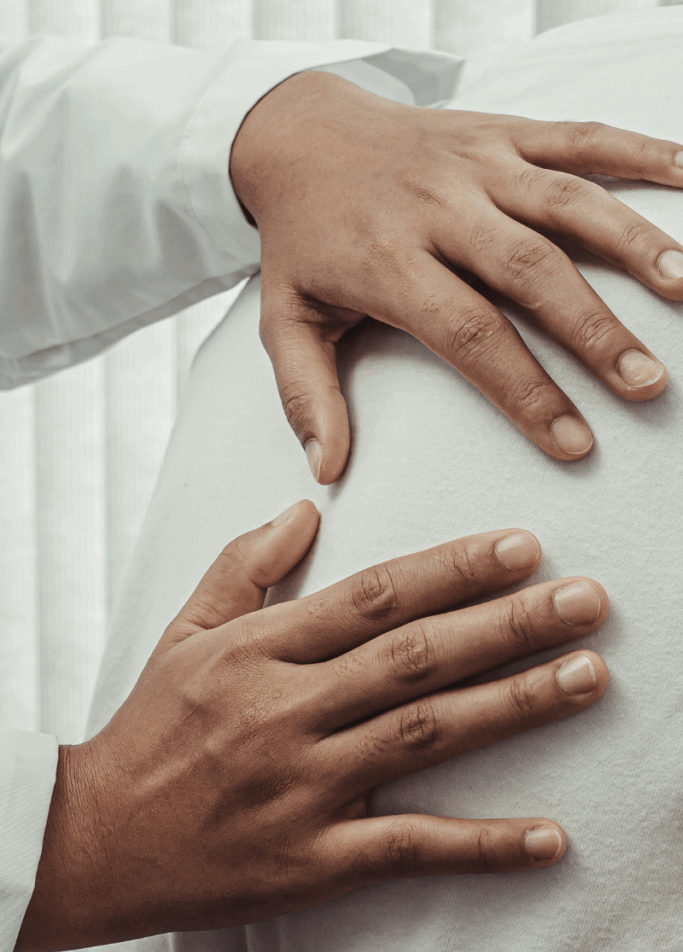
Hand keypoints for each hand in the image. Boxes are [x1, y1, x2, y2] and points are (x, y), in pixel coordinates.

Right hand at [16, 500, 608, 951]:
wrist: (92, 842)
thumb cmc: (148, 730)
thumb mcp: (184, 633)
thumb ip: (244, 566)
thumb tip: (306, 508)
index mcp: (257, 651)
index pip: (371, 597)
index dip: (450, 570)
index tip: (520, 547)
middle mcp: (285, 712)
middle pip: (414, 658)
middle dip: (507, 625)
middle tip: (587, 599)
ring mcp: (302, 789)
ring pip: (423, 737)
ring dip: (512, 706)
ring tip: (588, 676)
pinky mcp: (311, 862)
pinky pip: (408, 849)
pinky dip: (483, 846)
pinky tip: (550, 836)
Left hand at [230, 70, 680, 481]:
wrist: (301, 133)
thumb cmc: (302, 240)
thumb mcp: (283, 320)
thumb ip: (304, 396)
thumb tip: (325, 470)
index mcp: (388, 263)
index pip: (468, 335)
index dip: (526, 392)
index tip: (574, 443)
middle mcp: (439, 210)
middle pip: (530, 272)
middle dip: (595, 330)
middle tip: (648, 385)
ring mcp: (476, 165)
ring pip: (565, 202)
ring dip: (632, 243)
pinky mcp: (501, 132)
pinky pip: (577, 137)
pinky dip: (638, 151)